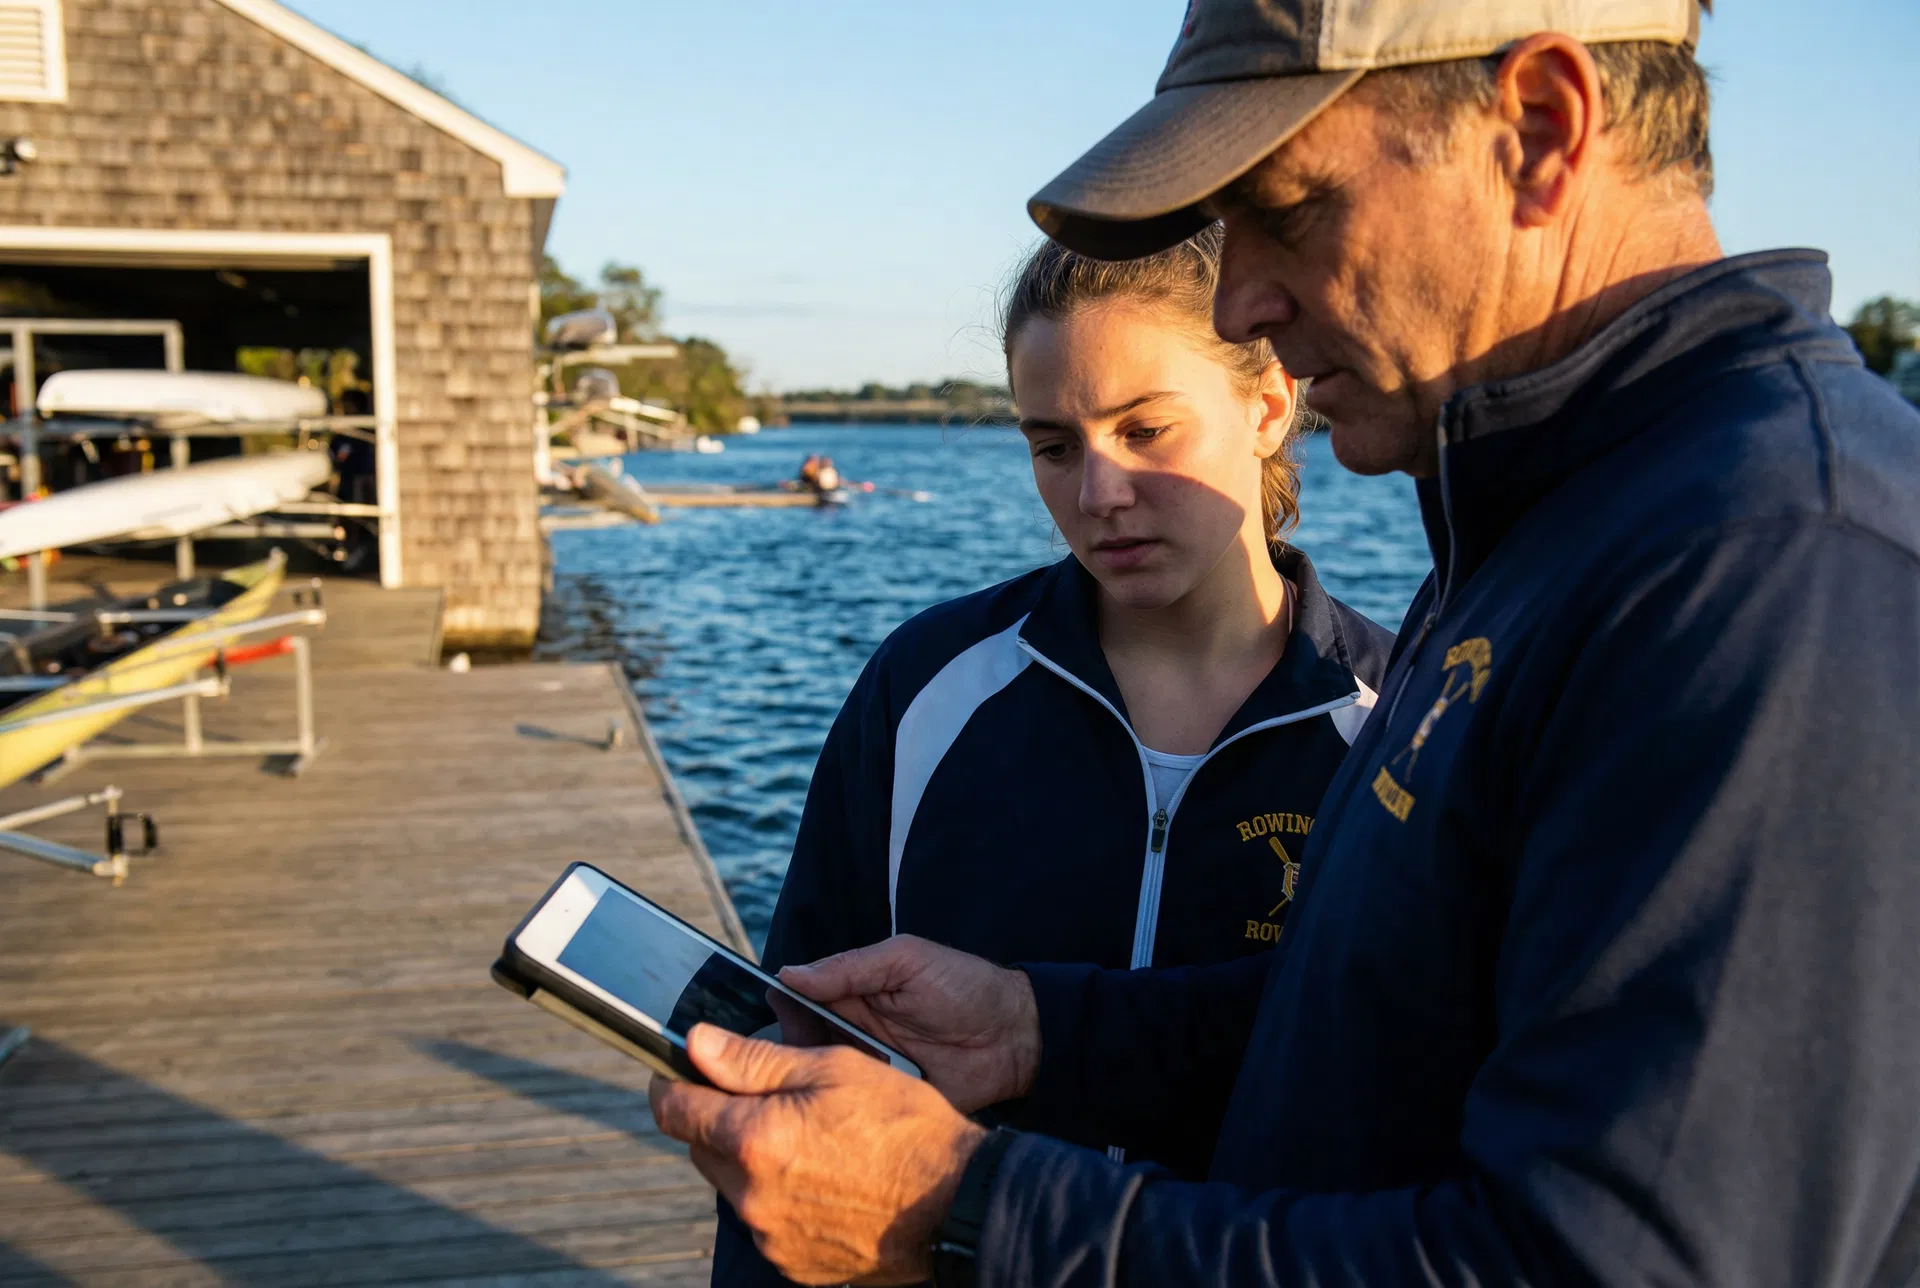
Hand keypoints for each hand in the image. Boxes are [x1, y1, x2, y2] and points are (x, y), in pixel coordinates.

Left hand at [650, 1023, 986, 1285]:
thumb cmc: (902, 1124)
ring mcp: (771, 1237)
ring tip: (809, 1137)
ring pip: (732, 1185)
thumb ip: (753, 1059)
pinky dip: (778, 1195)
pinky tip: (823, 1176)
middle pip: (700, 1147)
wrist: (958, 1199)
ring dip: (750, 1158)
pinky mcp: (793, 1264)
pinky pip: (764, 1220)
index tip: (684, 1067)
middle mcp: (750, 1197)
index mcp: (753, 1140)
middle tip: (769, 1096)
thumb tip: (694, 1041)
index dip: (672, 1080)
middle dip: (720, 1117)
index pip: (673, 1109)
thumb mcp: (832, 1068)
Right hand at [780, 934, 1039, 1112]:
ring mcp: (866, 1072)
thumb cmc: (965, 985)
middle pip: (799, 1044)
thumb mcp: (906, 962)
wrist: (1016, 1036)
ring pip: (817, 1080)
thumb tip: (789, 973)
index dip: (781, 1007)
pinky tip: (828, 1109)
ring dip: (809, 1081)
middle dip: (789, 1048)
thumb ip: (850, 967)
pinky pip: (849, 1112)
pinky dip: (836, 1111)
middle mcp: (851, 1033)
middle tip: (791, 1049)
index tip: (771, 1008)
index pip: (798, 1000)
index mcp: (852, 994)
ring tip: (806, 1081)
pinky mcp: (883, 1104)